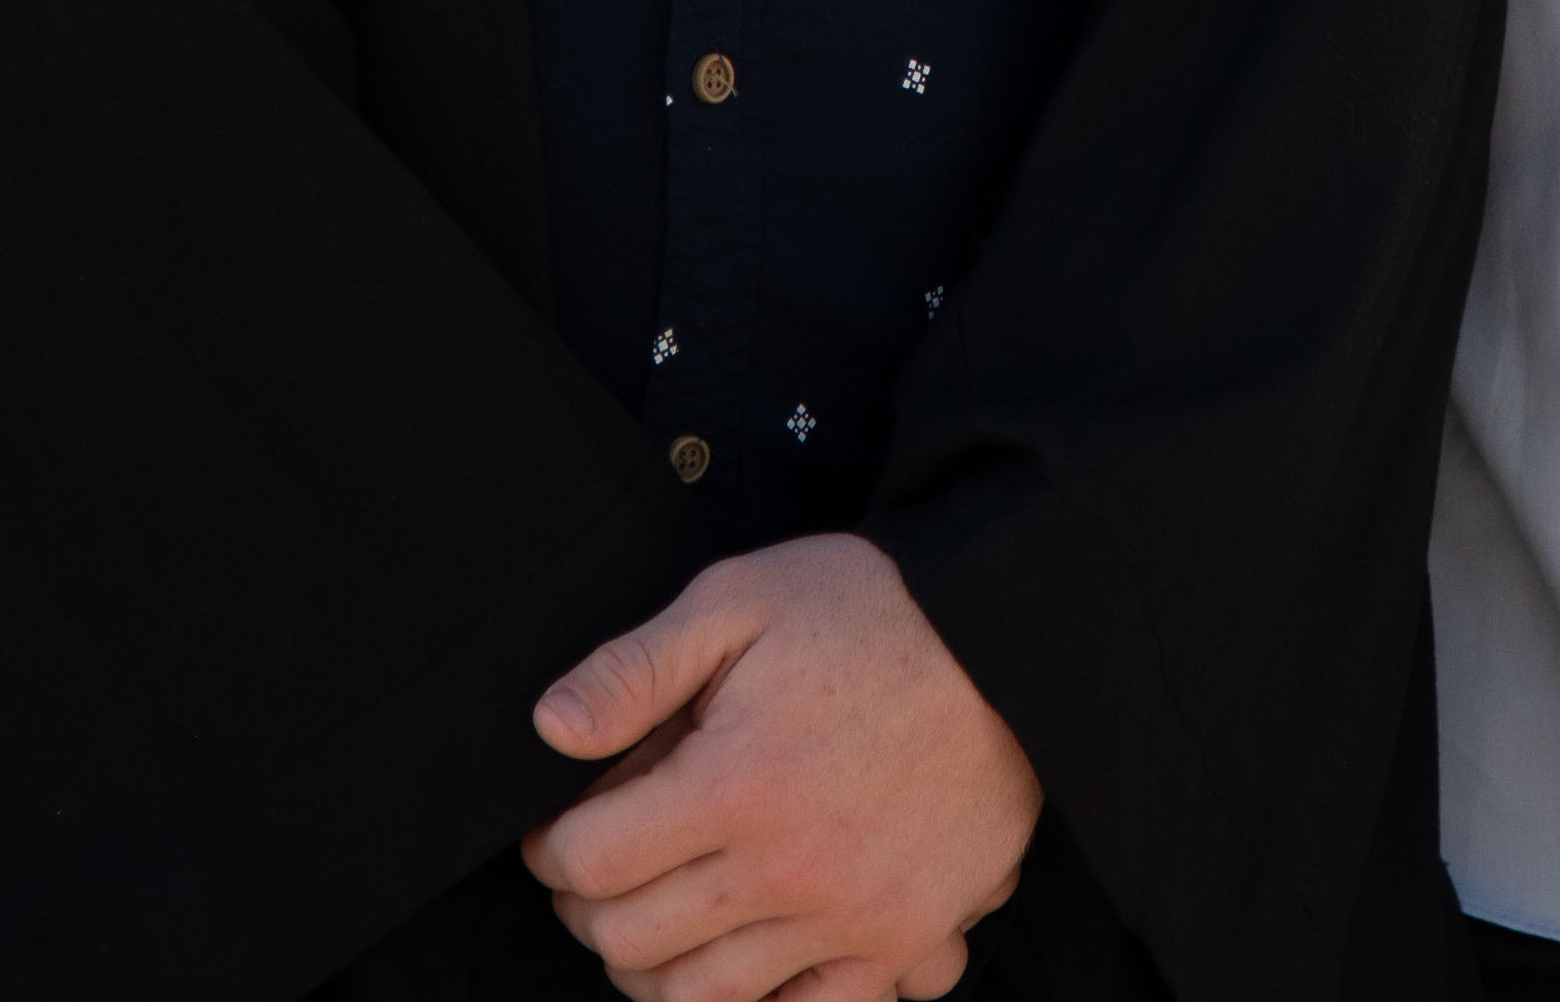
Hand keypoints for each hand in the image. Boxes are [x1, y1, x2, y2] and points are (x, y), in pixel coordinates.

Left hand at [521, 531, 1039, 1001]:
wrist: (1011, 643)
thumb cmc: (873, 611)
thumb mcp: (742, 598)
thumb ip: (636, 666)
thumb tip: (549, 727)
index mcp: (736, 783)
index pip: (589, 863)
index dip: (552, 849)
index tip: (559, 829)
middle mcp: (788, 870)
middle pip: (630, 942)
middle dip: (590, 910)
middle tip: (599, 870)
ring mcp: (850, 920)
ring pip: (702, 997)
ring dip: (657, 965)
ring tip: (660, 914)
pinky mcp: (904, 942)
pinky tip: (746, 953)